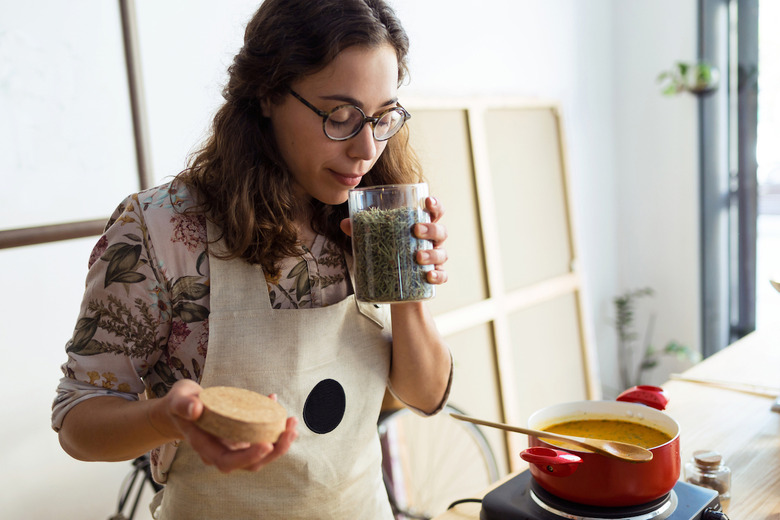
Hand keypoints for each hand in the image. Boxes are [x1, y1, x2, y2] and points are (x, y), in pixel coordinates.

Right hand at [155, 380, 298, 472]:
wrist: (184, 406)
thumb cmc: (181, 403)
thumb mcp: (178, 399)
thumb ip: (184, 404)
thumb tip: (195, 409)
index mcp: (206, 448)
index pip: (228, 462)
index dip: (248, 457)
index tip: (266, 445)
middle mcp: (222, 451)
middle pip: (251, 463)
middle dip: (275, 450)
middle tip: (290, 430)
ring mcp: (234, 445)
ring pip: (260, 452)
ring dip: (280, 440)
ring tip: (292, 422)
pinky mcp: (242, 436)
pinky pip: (261, 435)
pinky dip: (273, 424)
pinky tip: (275, 402)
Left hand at [339, 195, 448, 284]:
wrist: (396, 289)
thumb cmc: (390, 256)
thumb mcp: (378, 242)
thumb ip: (364, 232)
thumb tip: (345, 223)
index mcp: (422, 228)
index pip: (435, 212)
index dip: (435, 205)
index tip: (426, 201)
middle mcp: (432, 242)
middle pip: (441, 231)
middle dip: (431, 229)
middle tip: (416, 230)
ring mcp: (435, 260)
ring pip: (442, 254)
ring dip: (432, 253)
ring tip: (418, 257)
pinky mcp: (433, 279)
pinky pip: (442, 276)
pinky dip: (438, 276)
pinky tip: (429, 276)